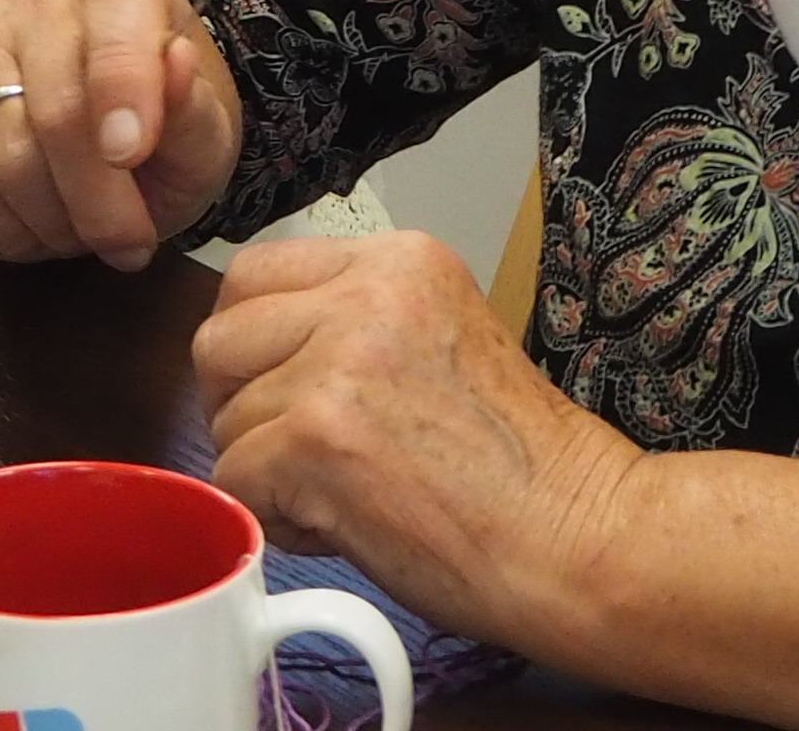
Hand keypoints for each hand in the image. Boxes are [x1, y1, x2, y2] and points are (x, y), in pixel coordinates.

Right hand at [0, 0, 240, 268]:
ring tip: (78, 232)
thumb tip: (176, 65)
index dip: (124, 98)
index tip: (132, 155)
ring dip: (47, 226)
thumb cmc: (152, 125)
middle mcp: (36, 0)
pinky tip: (29, 227)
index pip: (116, 41)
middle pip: (53, 118)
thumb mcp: (199, 131)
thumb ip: (193, 114)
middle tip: (127, 246)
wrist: (87, 106)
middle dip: (97, 206)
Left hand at [195, 231, 637, 658]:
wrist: (578, 538)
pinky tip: (339, 527)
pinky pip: (234, 479)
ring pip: (224, 416)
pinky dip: (274, 517)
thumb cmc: (518, 468)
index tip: (287, 393)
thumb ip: (352, 328)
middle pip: (220, 338)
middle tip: (300, 452)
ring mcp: (338, 362)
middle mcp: (365, 294)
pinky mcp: (317, 437)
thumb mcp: (440, 343)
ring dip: (264, 468)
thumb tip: (252, 362)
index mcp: (399, 261)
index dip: (254, 347)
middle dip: (241, 405)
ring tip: (341, 493)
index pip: (255, 276)